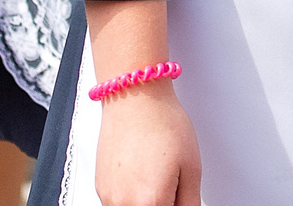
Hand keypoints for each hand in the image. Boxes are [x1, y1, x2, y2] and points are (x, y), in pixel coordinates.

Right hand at [95, 83, 200, 205]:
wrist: (136, 97)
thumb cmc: (162, 123)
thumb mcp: (192, 168)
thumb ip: (190, 202)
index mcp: (151, 202)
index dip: (176, 205)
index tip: (179, 197)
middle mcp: (124, 204)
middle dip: (164, 204)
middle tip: (172, 185)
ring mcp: (109, 197)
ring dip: (147, 202)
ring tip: (158, 176)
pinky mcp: (100, 187)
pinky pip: (119, 203)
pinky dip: (132, 197)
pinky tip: (143, 173)